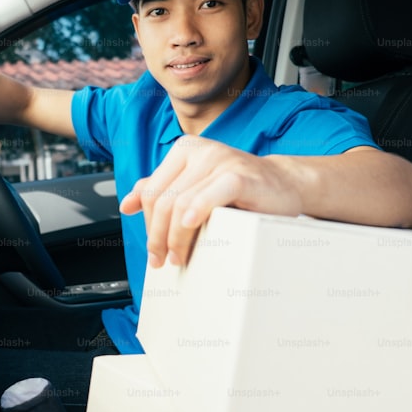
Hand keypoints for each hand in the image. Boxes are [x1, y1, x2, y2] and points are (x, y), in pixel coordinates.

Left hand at [119, 134, 303, 267]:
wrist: (284, 185)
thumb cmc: (241, 191)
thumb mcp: (196, 187)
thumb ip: (163, 191)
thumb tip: (126, 204)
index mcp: (184, 150)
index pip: (152, 192)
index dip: (147, 225)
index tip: (153, 252)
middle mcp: (200, 150)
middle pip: (163, 200)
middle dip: (157, 237)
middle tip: (162, 261)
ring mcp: (220, 159)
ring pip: (180, 204)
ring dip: (175, 238)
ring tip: (179, 257)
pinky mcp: (239, 174)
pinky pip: (208, 196)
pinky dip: (196, 213)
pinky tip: (191, 227)